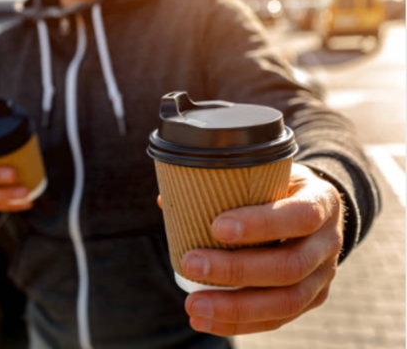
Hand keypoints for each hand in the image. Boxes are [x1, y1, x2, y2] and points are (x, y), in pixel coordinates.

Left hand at [159, 163, 343, 335]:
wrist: (315, 209)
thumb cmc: (280, 187)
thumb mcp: (265, 174)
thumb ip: (224, 184)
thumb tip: (166, 201)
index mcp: (322, 202)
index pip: (299, 216)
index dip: (261, 225)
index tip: (216, 227)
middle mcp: (329, 242)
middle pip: (289, 266)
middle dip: (236, 270)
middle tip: (191, 264)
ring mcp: (324, 275)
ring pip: (286, 301)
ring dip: (235, 307)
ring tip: (193, 304)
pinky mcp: (311, 299)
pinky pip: (277, 319)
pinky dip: (238, 323)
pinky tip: (204, 320)